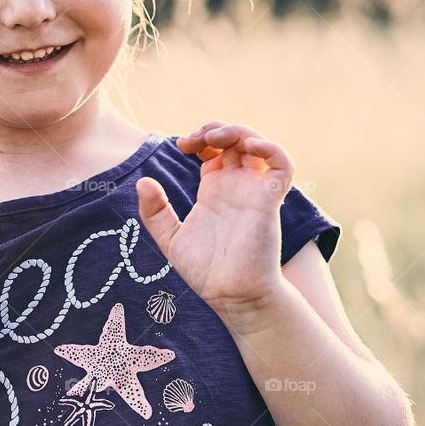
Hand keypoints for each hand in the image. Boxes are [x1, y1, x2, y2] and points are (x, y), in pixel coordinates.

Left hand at [136, 121, 293, 315]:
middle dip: (215, 129)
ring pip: (258, 144)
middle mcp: (236, 186)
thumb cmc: (206, 272)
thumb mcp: (170, 239)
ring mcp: (254, 191)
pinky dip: (270, 148)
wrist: (231, 296)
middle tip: (193, 139)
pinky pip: (283, 165)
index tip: (181, 145)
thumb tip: (142, 181)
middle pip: (234, 141)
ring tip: (214, 138)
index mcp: (215, 191)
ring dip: (238, 131)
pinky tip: (247, 147)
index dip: (200, 139)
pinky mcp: (269, 200)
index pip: (214, 151)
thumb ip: (155, 211)